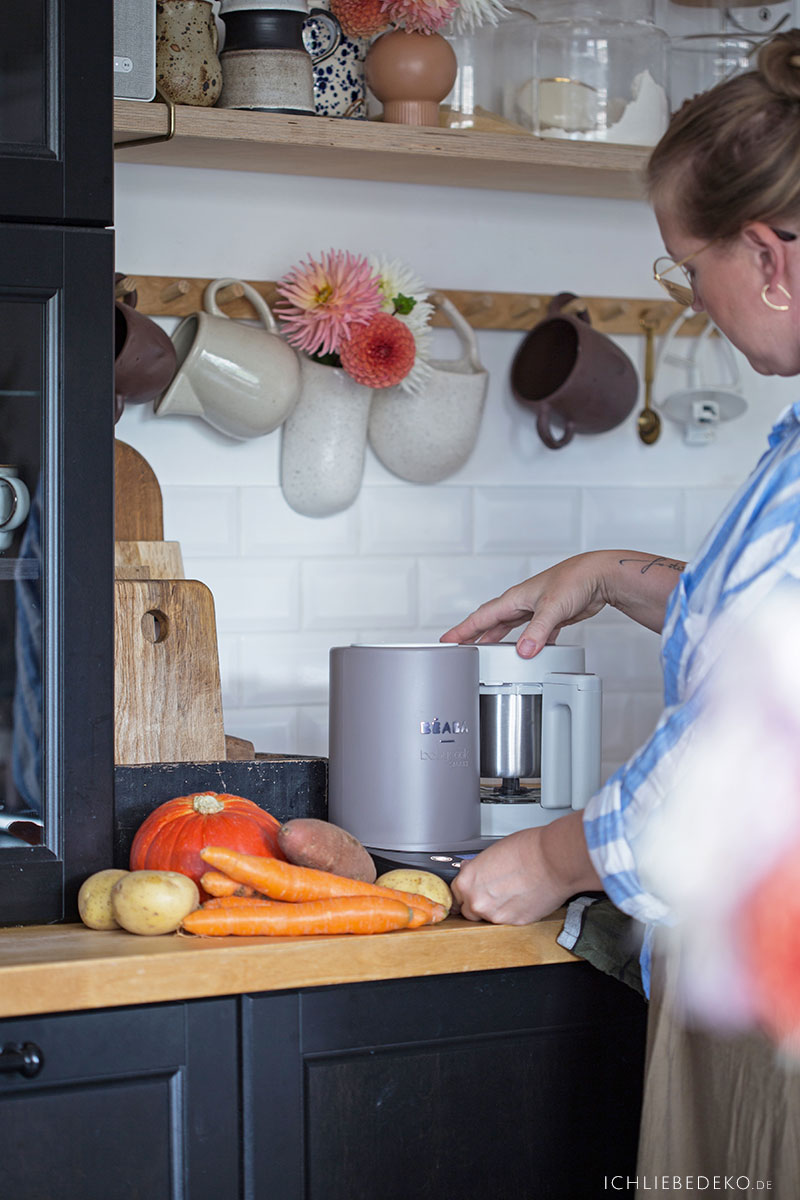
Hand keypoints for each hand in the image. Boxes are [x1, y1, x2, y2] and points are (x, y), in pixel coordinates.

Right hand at [440, 552, 609, 656]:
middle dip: (474, 634)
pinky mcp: (552, 617)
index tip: (447, 640)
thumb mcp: (553, 608)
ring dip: (498, 639)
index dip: (463, 629)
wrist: (600, 575)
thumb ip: (537, 632)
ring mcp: (537, 609)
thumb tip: (523, 652)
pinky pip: (534, 633)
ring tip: (486, 651)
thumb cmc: (576, 579)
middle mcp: (523, 602)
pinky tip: (528, 652)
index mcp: (516, 598)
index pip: (482, 616)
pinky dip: (528, 643)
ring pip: (510, 627)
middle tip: (459, 647)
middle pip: (491, 621)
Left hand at [452, 813, 602, 924]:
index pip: (455, 894)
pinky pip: (509, 920)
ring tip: (512, 891)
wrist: (553, 860)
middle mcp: (478, 902)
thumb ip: (477, 868)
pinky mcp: (516, 923)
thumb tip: (472, 871)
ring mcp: (497, 916)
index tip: (472, 889)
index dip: (466, 890)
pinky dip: (514, 912)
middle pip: (469, 910)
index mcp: (467, 882)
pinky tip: (522, 897)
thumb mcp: (491, 852)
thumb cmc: (527, 849)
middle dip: (478, 902)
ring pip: (489, 917)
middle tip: (493, 891)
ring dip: (497, 908)